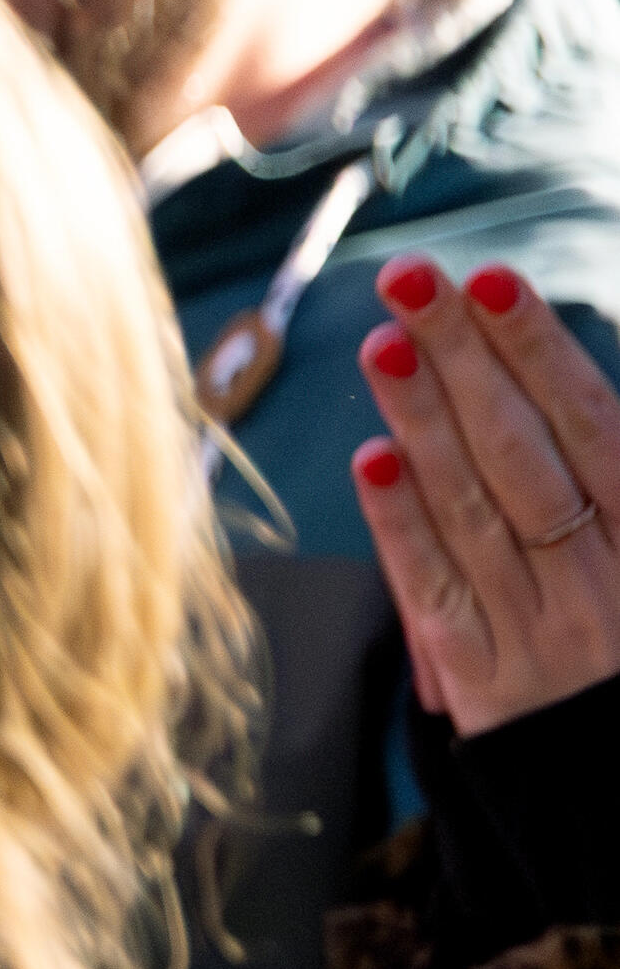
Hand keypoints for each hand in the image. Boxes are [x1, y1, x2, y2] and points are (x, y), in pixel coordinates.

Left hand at [351, 252, 619, 735]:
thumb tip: (581, 402)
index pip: (597, 429)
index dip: (542, 353)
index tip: (494, 281)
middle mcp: (605, 585)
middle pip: (524, 454)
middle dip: (465, 359)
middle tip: (411, 280)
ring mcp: (543, 636)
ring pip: (475, 511)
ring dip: (422, 420)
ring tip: (380, 341)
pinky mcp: (490, 688)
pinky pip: (438, 595)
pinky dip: (403, 527)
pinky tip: (371, 459)